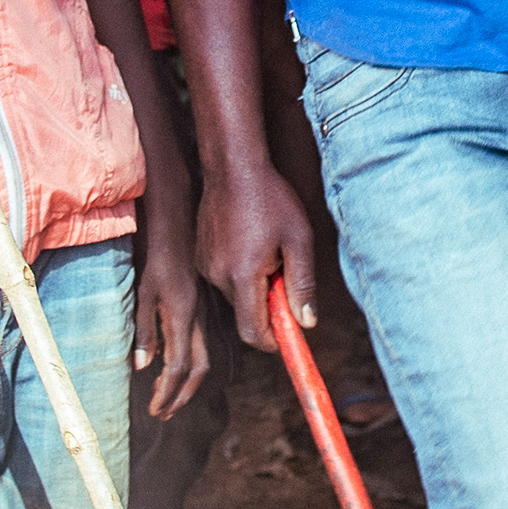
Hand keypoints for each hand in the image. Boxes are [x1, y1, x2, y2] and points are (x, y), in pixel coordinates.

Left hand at [135, 196, 210, 416]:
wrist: (177, 225)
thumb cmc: (156, 255)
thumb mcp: (144, 291)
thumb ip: (145, 330)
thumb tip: (143, 367)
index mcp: (182, 315)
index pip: (179, 366)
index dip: (168, 392)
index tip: (156, 410)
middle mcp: (197, 317)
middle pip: (198, 368)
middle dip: (181, 394)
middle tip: (164, 412)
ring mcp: (201, 312)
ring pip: (203, 357)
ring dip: (187, 383)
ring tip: (170, 398)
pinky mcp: (200, 306)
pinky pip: (200, 342)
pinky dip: (190, 364)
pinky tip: (178, 368)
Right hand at [193, 151, 313, 351]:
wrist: (233, 167)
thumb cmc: (270, 199)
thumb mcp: (298, 239)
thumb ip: (303, 284)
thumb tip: (307, 322)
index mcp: (243, 275)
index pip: (252, 332)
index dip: (272, 341)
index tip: (288, 335)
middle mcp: (218, 276)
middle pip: (245, 315)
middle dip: (268, 308)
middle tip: (285, 276)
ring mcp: (205, 266)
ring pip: (235, 297)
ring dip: (255, 289)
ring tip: (268, 252)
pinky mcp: (200, 257)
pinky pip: (223, 279)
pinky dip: (241, 275)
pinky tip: (251, 244)